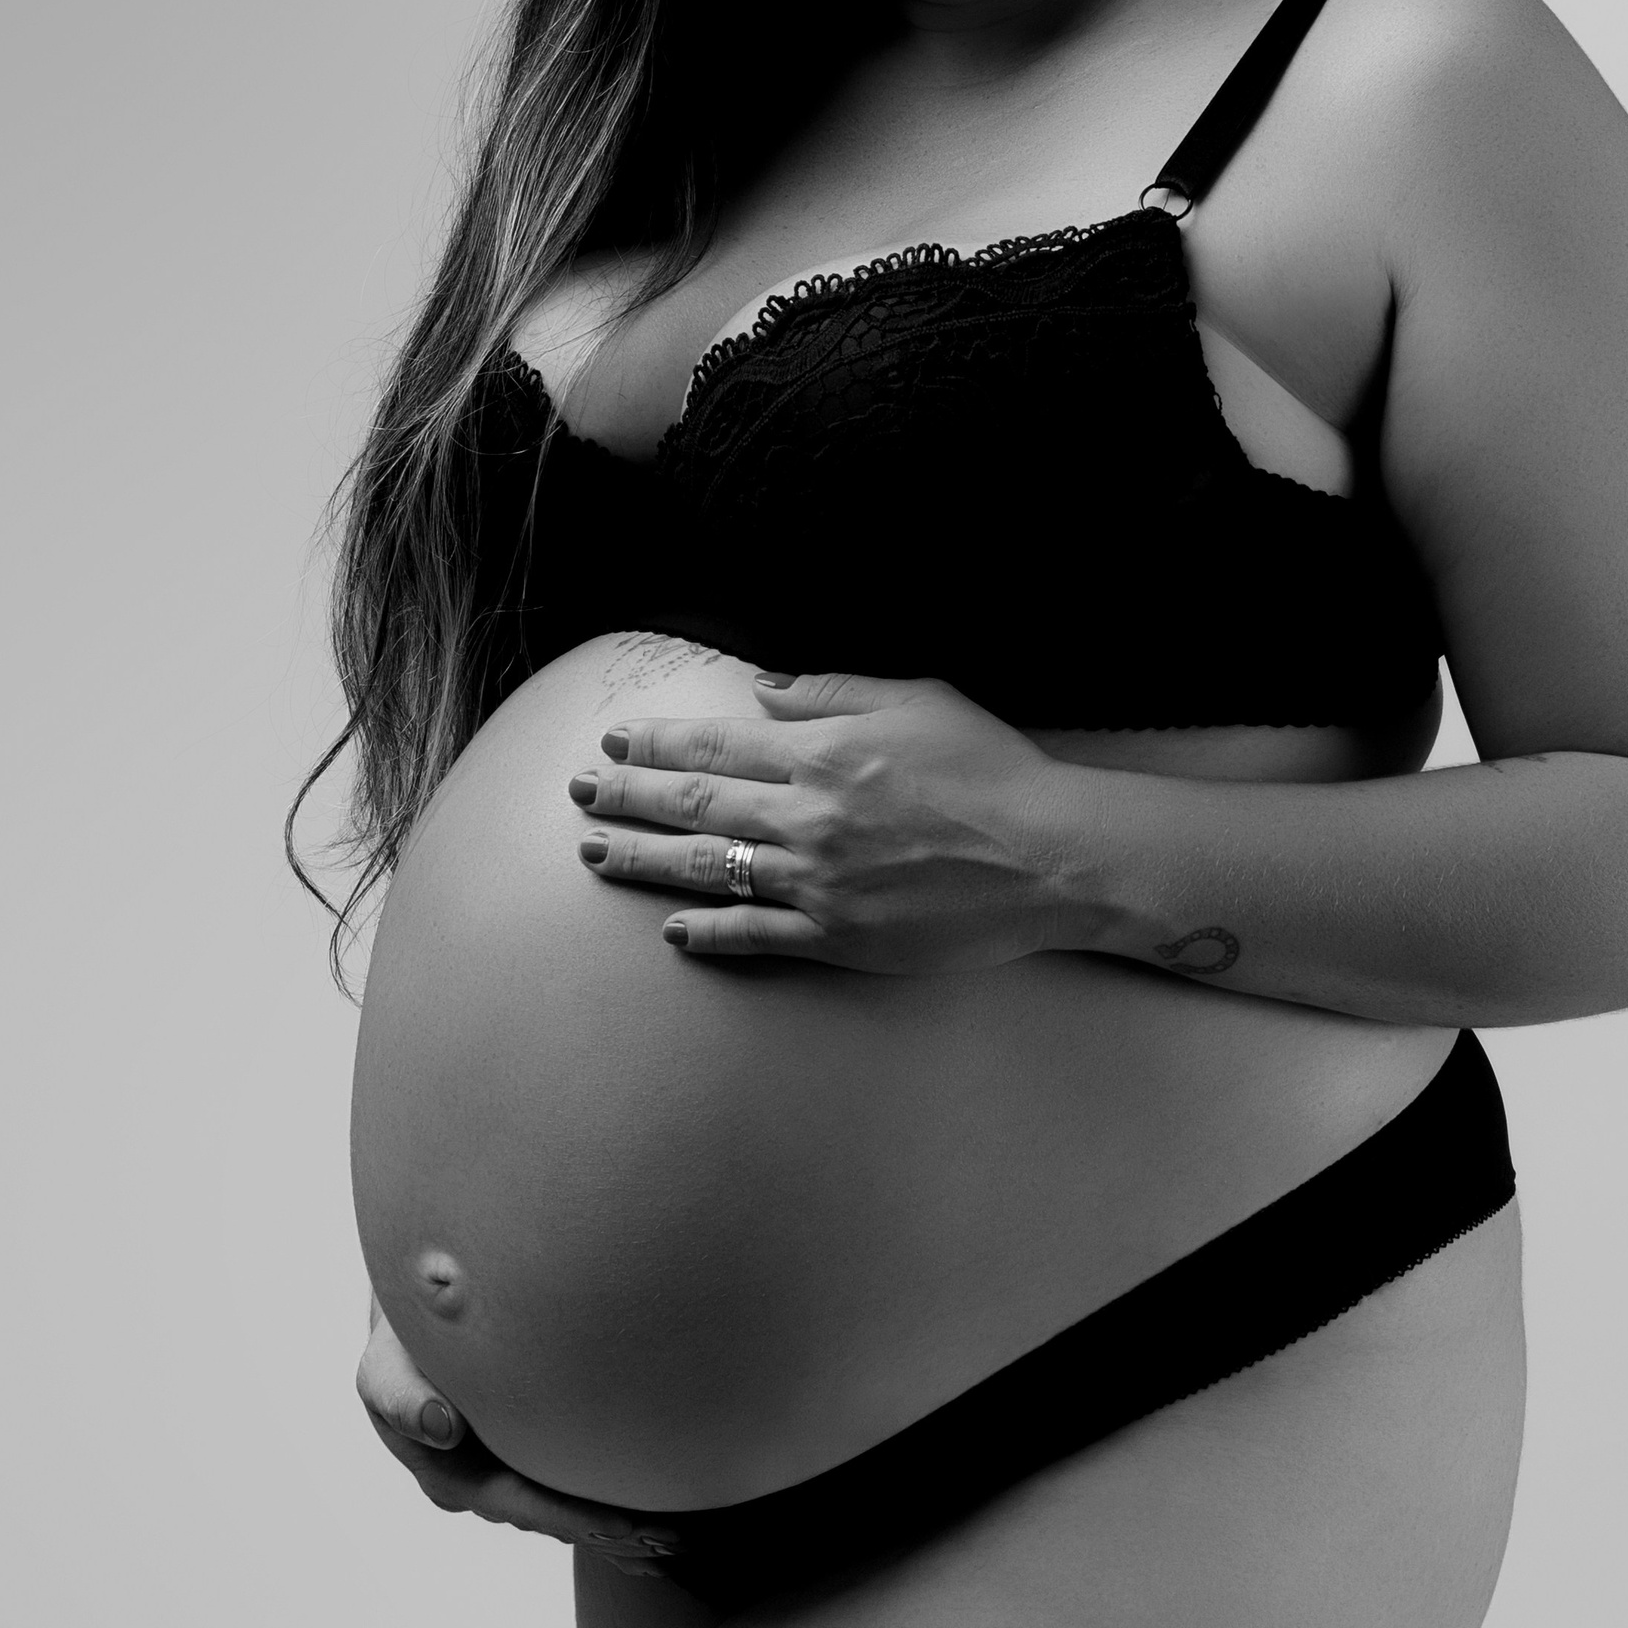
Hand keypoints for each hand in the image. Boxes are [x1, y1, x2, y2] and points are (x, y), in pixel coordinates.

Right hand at [357, 1305, 681, 1576]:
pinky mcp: (535, 1461)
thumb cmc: (401, 1349)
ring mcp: (513, 1479)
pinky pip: (580, 1490)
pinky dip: (617, 1510)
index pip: (524, 1506)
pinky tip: (660, 1527)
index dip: (576, 1517)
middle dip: (613, 1534)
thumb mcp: (384, 1367)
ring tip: (676, 1541)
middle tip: (671, 1542)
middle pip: (558, 1520)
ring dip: (624, 1530)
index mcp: (452, 1480)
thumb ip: (402, 1395)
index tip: (626, 1525)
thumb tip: (440, 1427)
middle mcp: (487, 1491)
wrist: (417, 1331)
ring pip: (574, 1512)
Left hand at [566, 670, 1079, 970]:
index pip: (716, 744)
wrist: (1048, 856)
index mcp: (823, 752)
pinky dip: (708, 933)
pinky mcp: (839, 937)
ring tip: (595, 855)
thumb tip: (766, 692)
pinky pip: (756, 935)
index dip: (657, 741)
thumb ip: (834, 691)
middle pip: (695, 803)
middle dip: (626, 795)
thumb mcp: (919, 698)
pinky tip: (671, 930)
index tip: (614, 738)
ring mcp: (818, 882)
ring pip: (708, 868)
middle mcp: (807, 817)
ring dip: (643, 861)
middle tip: (578, 791)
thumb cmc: (992, 771)